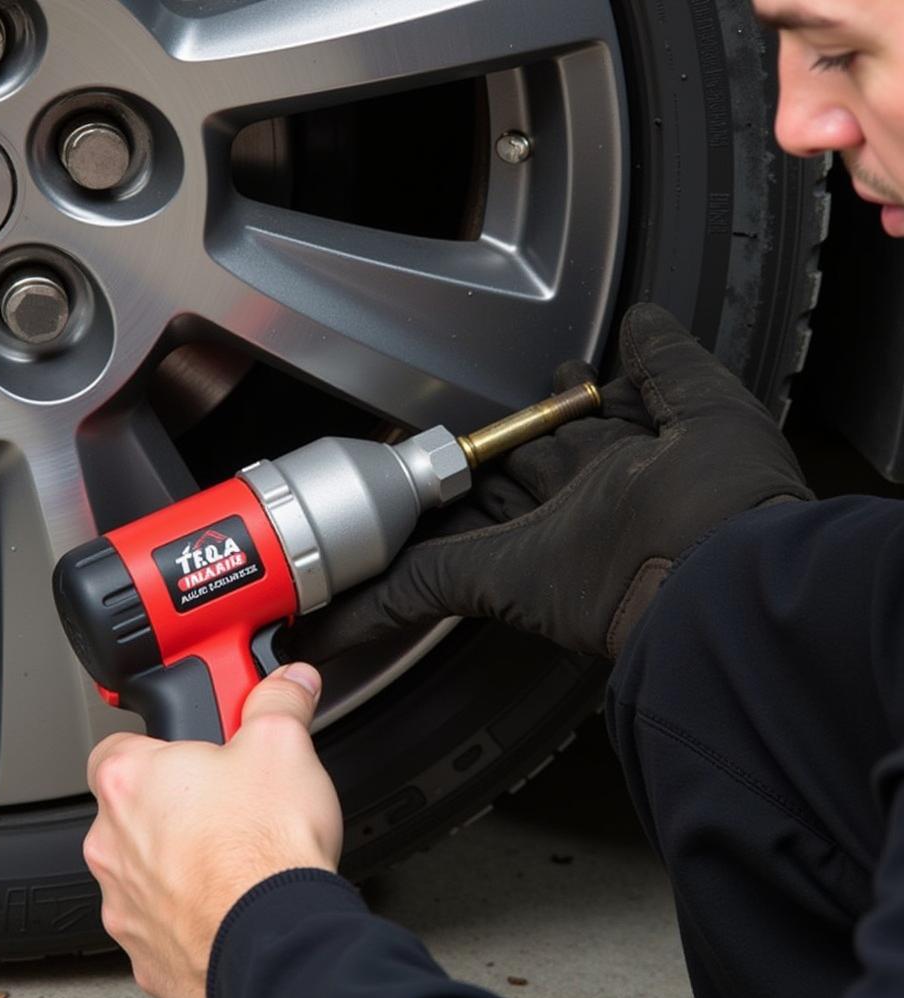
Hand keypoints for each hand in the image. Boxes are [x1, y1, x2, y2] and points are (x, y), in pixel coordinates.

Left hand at [83, 663, 341, 997]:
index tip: (192, 746)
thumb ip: (279, 700)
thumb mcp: (282, 742)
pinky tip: (233, 896)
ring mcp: (123, 903)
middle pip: (134, 809)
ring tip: (236, 850)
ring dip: (179, 858)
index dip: (157, 743)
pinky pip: (161, 919)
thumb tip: (289, 681)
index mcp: (131, 781)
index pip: (116, 745)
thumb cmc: (262, 848)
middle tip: (228, 797)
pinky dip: (190, 908)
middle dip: (176, 802)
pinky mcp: (146, 952)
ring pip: (144, 867)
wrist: (274, 938)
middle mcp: (111, 844)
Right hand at [290, 304, 812, 662]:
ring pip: (462, 531)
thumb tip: (641, 318)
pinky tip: (330, 617)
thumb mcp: (708, 408)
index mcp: (625, 469)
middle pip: (512, 479)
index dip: (551, 416)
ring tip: (385, 510)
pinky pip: (421, 590)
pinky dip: (371, 608)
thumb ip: (669, 361)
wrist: (725, 580)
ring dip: (426, 525)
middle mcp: (575, 509)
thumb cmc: (730, 501)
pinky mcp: (496, 582)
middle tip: (453, 456)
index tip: (536, 398)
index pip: (570, 437)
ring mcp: (533, 547)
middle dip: (488, 464)